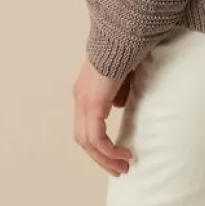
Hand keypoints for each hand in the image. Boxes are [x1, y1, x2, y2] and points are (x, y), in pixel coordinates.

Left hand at [72, 55, 135, 175]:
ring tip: (122, 168)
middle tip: (118, 169)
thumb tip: (119, 105)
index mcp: (84, 90)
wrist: (121, 36)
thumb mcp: (122, 75)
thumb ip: (117, 91)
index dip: (98, 143)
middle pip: (83, 139)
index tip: (115, 154)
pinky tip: (123, 155)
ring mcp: (83, 102)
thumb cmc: (125, 49)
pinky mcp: (93, 104)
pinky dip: (109, 151)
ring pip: (87, 143)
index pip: (85, 125)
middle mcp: (79, 98)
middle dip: (101, 158)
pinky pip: (97, 138)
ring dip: (105, 159)